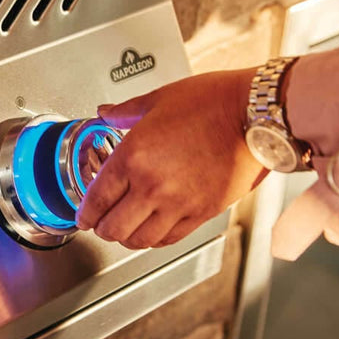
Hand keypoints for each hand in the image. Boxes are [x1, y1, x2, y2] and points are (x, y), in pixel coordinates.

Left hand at [76, 68, 267, 248]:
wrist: (255, 114)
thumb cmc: (212, 102)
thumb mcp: (159, 99)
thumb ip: (125, 111)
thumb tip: (105, 113)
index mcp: (134, 155)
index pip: (98, 197)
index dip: (86, 212)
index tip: (83, 216)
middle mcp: (152, 185)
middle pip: (114, 227)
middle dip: (102, 229)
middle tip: (100, 225)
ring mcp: (178, 202)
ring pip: (140, 240)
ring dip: (127, 238)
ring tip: (124, 230)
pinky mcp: (202, 213)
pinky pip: (170, 238)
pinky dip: (155, 239)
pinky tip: (152, 230)